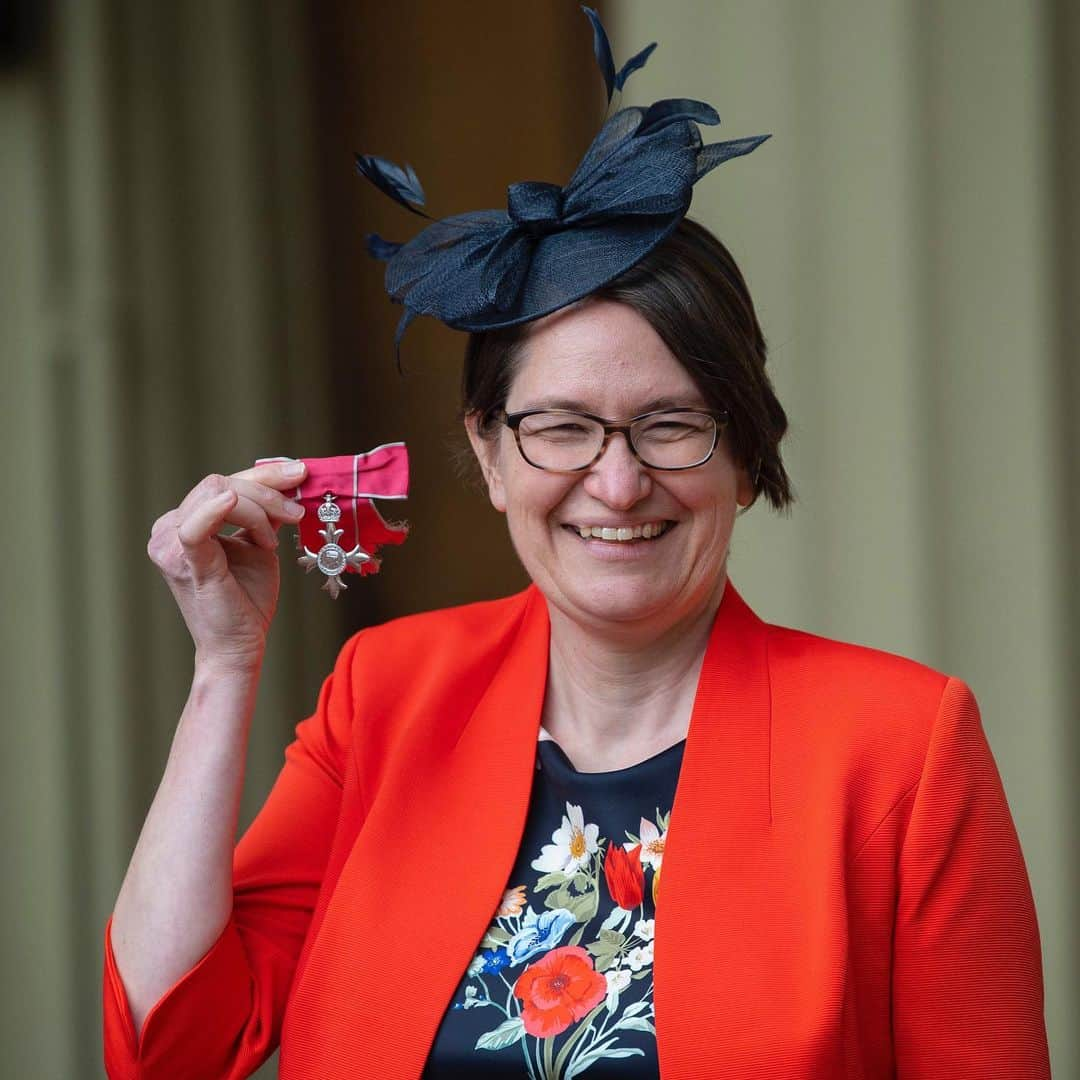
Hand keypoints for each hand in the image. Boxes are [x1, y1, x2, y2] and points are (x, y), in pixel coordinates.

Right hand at [147, 461, 307, 669]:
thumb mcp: (258, 544)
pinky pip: (194, 528)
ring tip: (274, 541)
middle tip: (295, 513)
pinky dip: (215, 510)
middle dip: (266, 492)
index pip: (223, 483)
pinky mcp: (185, 564)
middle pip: (220, 483)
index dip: (265, 475)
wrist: (239, 644)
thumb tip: (288, 481)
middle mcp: (168, 529)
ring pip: (219, 494)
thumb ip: (263, 513)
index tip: (300, 474)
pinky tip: (233, 501)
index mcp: (184, 522)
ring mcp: (171, 546)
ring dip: (259, 510)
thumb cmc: (246, 597)